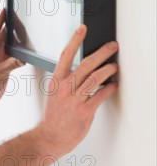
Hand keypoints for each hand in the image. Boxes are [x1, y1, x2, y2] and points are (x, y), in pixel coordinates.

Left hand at [0, 9, 24, 104]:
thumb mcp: (0, 73)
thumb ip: (12, 65)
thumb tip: (22, 58)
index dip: (0, 19)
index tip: (5, 9)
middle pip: (1, 33)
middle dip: (8, 24)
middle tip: (17, 15)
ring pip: (6, 42)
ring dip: (13, 36)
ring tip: (22, 28)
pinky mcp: (3, 63)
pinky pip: (11, 52)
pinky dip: (17, 48)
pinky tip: (23, 46)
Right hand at [36, 24, 118, 156]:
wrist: (50, 136)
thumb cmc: (54, 115)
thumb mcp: (55, 92)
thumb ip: (66, 80)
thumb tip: (83, 69)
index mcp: (56, 80)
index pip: (66, 54)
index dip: (75, 40)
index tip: (82, 28)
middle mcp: (65, 87)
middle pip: (86, 64)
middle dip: (102, 52)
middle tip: (112, 46)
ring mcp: (75, 99)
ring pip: (96, 77)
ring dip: (109, 69)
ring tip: (114, 66)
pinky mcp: (85, 111)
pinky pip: (101, 94)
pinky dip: (109, 88)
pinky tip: (113, 84)